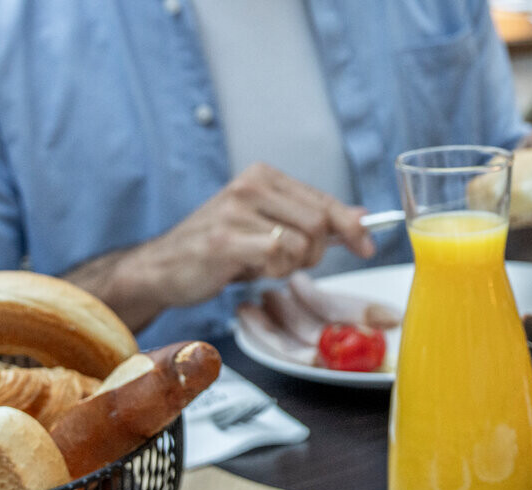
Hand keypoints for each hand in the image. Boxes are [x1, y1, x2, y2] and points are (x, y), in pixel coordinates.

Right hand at [69, 163, 376, 328]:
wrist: (163, 267)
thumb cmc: (219, 248)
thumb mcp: (268, 225)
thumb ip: (310, 219)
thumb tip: (360, 216)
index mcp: (262, 176)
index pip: (325, 200)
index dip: (353, 227)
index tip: (368, 247)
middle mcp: (250, 186)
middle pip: (320, 223)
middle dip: (315, 253)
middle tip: (287, 262)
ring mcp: (235, 211)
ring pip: (302, 243)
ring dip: (290, 266)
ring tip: (260, 264)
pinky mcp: (225, 239)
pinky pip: (278, 256)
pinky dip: (272, 271)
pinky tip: (249, 270)